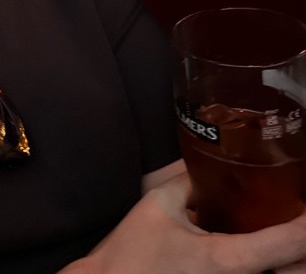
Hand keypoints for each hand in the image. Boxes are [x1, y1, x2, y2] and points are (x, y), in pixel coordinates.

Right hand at [62, 172, 305, 273]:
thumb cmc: (133, 252)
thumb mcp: (157, 204)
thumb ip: (186, 181)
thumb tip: (203, 160)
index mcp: (228, 259)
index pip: (288, 244)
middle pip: (296, 269)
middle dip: (301, 245)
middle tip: (296, 215)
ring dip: (288, 260)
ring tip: (285, 235)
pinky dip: (268, 266)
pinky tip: (259, 249)